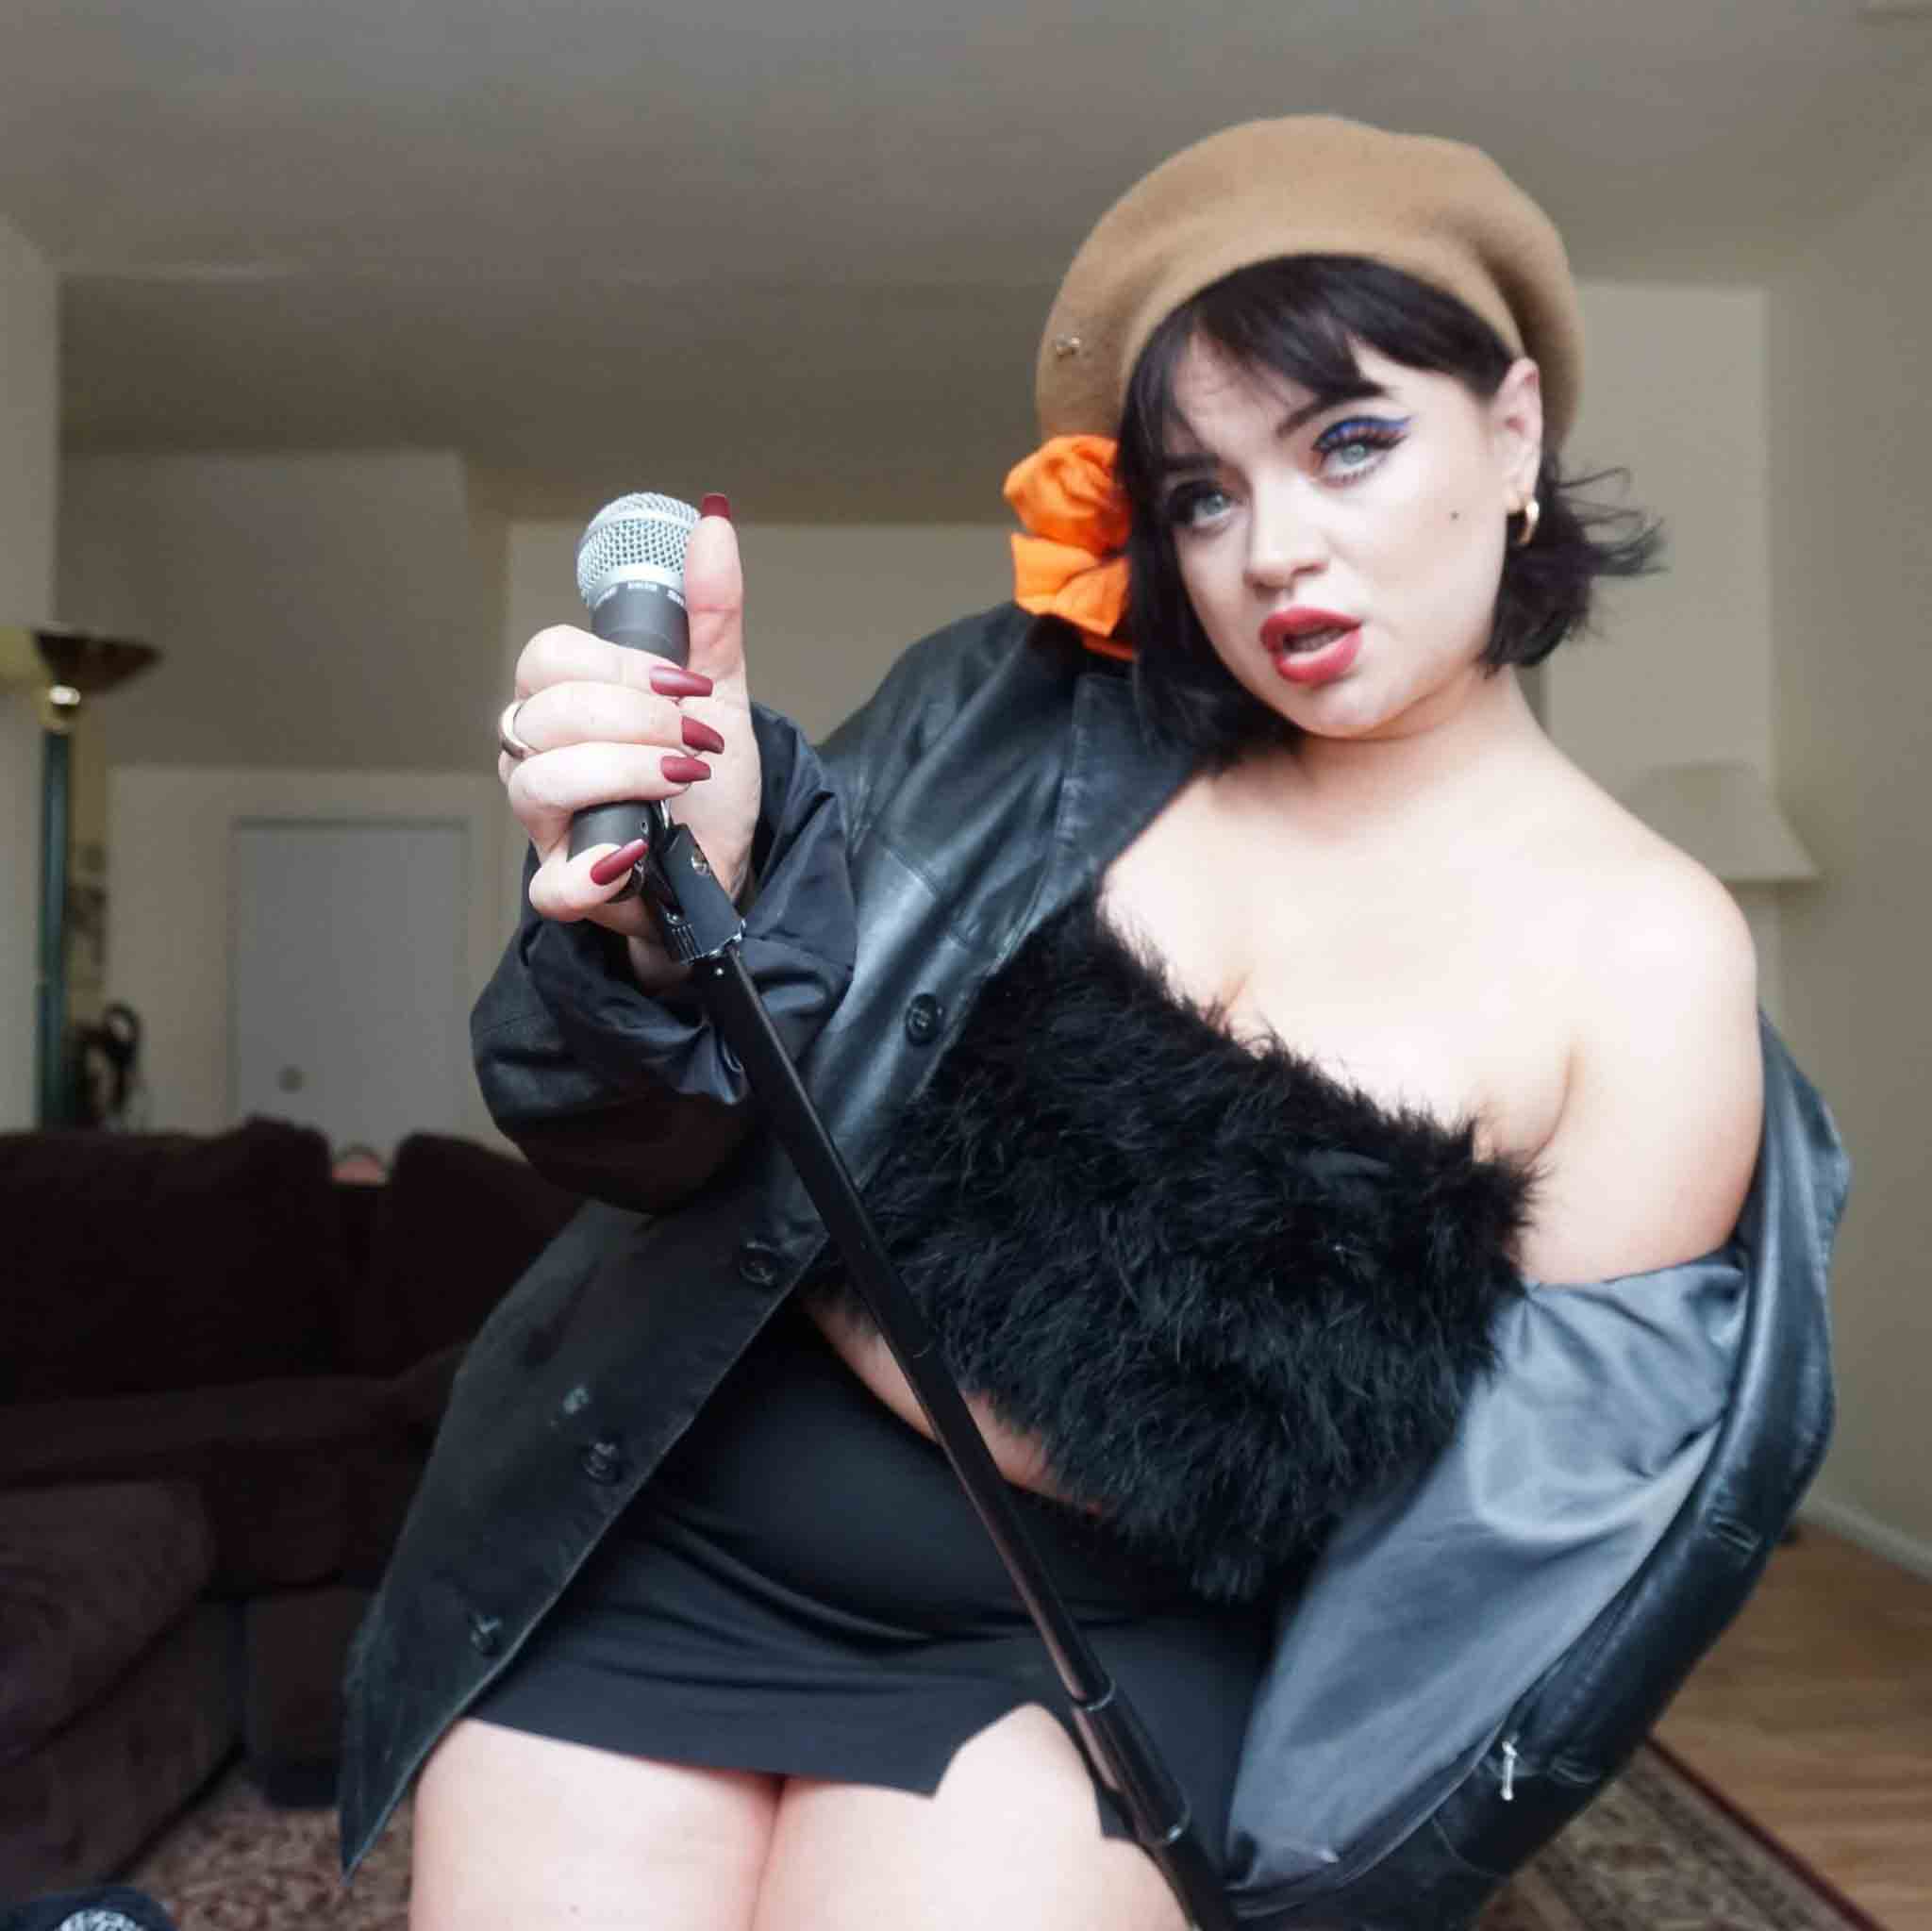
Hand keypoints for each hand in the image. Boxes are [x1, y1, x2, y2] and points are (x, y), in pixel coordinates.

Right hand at [498, 506, 761, 985]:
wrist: (728, 861)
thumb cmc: (706, 780)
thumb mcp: (719, 690)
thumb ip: (712, 612)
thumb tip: (713, 523)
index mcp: (565, 703)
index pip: (548, 657)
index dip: (619, 668)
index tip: (685, 689)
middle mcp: (539, 756)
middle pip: (546, 714)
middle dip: (636, 720)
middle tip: (697, 739)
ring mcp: (545, 824)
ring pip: (539, 781)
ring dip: (624, 773)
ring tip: (683, 779)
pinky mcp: (565, 887)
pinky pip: (550, 884)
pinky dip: (594, 868)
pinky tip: (639, 849)